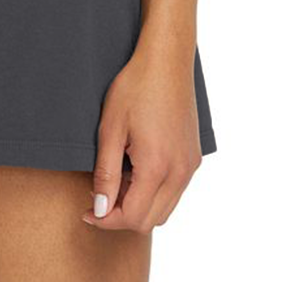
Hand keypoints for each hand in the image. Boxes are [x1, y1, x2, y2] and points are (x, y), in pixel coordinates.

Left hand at [82, 42, 202, 231]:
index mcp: (158, 167)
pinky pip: (175, 191)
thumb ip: (106, 174)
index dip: (106, 220)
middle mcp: (180, 173)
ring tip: (116, 178)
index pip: (133, 217)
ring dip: (139, 204)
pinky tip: (135, 168)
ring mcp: (190, 166)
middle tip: (98, 195)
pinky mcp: (193, 158)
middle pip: (151, 220)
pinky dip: (154, 192)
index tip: (87, 210)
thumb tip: (101, 209)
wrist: (166, 61)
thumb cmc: (135, 88)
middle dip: (121, 216)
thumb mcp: (110, 129)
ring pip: (165, 209)